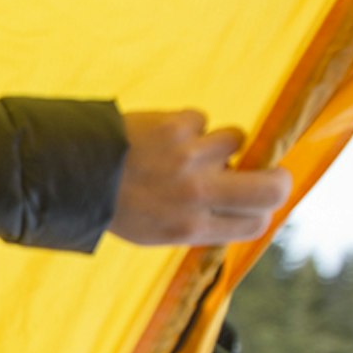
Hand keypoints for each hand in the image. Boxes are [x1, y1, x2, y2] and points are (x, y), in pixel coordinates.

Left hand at [110, 110, 291, 246]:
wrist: (73, 173)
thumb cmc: (117, 205)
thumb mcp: (156, 232)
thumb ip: (199, 223)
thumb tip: (242, 209)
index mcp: (191, 227)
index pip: (256, 223)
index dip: (262, 212)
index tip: (255, 203)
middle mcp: (196, 195)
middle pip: (272, 187)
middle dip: (279, 178)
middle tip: (270, 171)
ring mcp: (190, 158)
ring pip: (236, 139)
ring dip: (218, 142)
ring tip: (187, 149)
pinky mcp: (178, 126)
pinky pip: (202, 120)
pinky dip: (187, 125)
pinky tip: (160, 136)